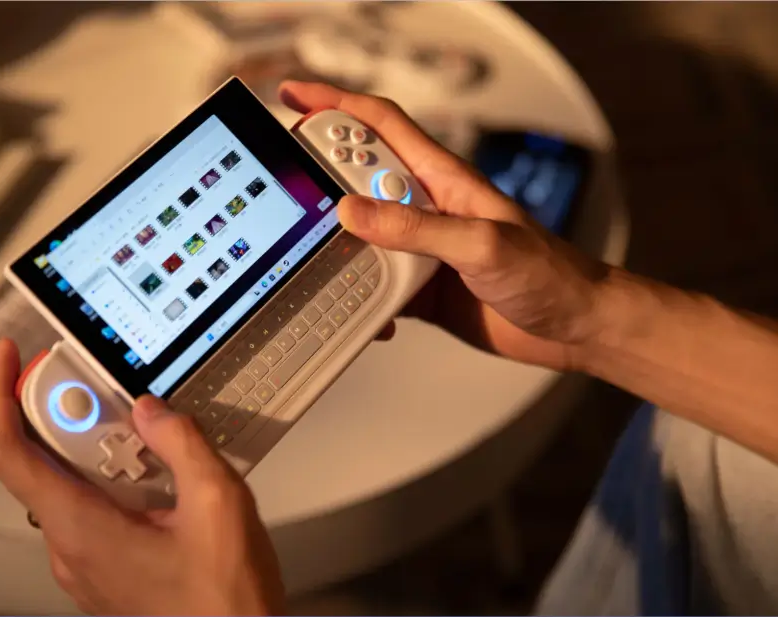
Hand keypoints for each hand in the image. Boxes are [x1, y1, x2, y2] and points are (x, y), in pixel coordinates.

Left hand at [0, 339, 283, 615]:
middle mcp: (71, 549)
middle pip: (41, 463)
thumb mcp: (219, 504)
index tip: (8, 360)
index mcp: (82, 530)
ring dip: (101, 452)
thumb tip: (151, 411)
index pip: (7, 454)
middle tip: (114, 397)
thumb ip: (181, 444)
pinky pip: (92, 511)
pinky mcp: (105, 570)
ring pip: (70, 487)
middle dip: (72, 418)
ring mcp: (85, 564)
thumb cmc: (223, 603)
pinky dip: (115, 482)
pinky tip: (161, 482)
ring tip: (153, 444)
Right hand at [279, 81, 610, 370]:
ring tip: (310, 253)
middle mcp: (427, 208)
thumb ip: (416, 227)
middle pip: (358, 177)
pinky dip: (358, 296)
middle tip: (286, 180)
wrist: (571, 328)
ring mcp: (421, 248)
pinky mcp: (420, 286)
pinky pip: (373, 283)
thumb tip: (351, 213)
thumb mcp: (482, 244)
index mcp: (443, 180)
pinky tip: (360, 312)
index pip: (382, 126)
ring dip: (334, 243)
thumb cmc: (549, 275)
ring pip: (360, 233)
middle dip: (319, 171)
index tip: (297, 95)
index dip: (337, 104)